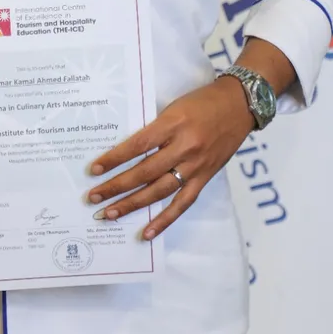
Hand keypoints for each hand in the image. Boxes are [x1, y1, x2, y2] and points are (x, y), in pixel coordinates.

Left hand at [87, 77, 253, 239]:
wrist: (239, 105)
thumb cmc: (203, 101)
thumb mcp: (174, 107)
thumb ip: (155, 129)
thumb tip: (128, 151)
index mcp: (173, 124)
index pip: (137, 146)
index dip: (114, 159)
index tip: (94, 170)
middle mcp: (184, 147)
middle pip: (145, 172)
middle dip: (116, 186)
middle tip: (93, 197)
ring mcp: (196, 166)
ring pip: (159, 191)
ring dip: (133, 204)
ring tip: (110, 214)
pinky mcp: (205, 178)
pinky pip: (182, 203)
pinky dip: (165, 220)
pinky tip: (147, 232)